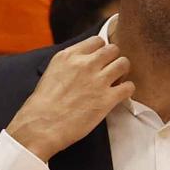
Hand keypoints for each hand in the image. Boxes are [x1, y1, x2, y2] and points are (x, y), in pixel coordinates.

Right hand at [4, 36, 132, 162]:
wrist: (40, 127)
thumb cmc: (41, 107)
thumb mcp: (51, 74)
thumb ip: (69, 65)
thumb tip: (81, 66)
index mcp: (68, 56)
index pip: (96, 41)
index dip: (100, 51)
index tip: (99, 60)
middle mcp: (84, 64)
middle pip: (113, 49)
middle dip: (113, 59)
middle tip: (109, 71)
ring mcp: (97, 81)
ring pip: (124, 63)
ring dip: (122, 72)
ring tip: (116, 82)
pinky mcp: (107, 99)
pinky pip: (129, 86)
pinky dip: (127, 90)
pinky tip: (118, 96)